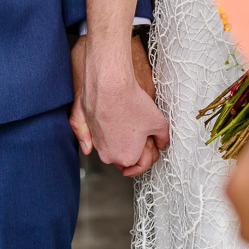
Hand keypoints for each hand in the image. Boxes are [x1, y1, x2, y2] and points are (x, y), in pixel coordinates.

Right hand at [71, 34, 169, 176]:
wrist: (109, 84)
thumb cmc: (132, 103)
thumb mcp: (159, 123)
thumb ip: (162, 138)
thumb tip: (160, 142)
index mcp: (125, 157)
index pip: (141, 165)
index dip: (150, 155)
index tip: (152, 145)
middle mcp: (108, 155)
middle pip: (126, 158)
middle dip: (136, 149)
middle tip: (145, 134)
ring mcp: (95, 143)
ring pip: (113, 147)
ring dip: (123, 140)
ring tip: (133, 124)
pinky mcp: (86, 130)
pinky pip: (101, 137)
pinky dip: (109, 132)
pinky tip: (118, 120)